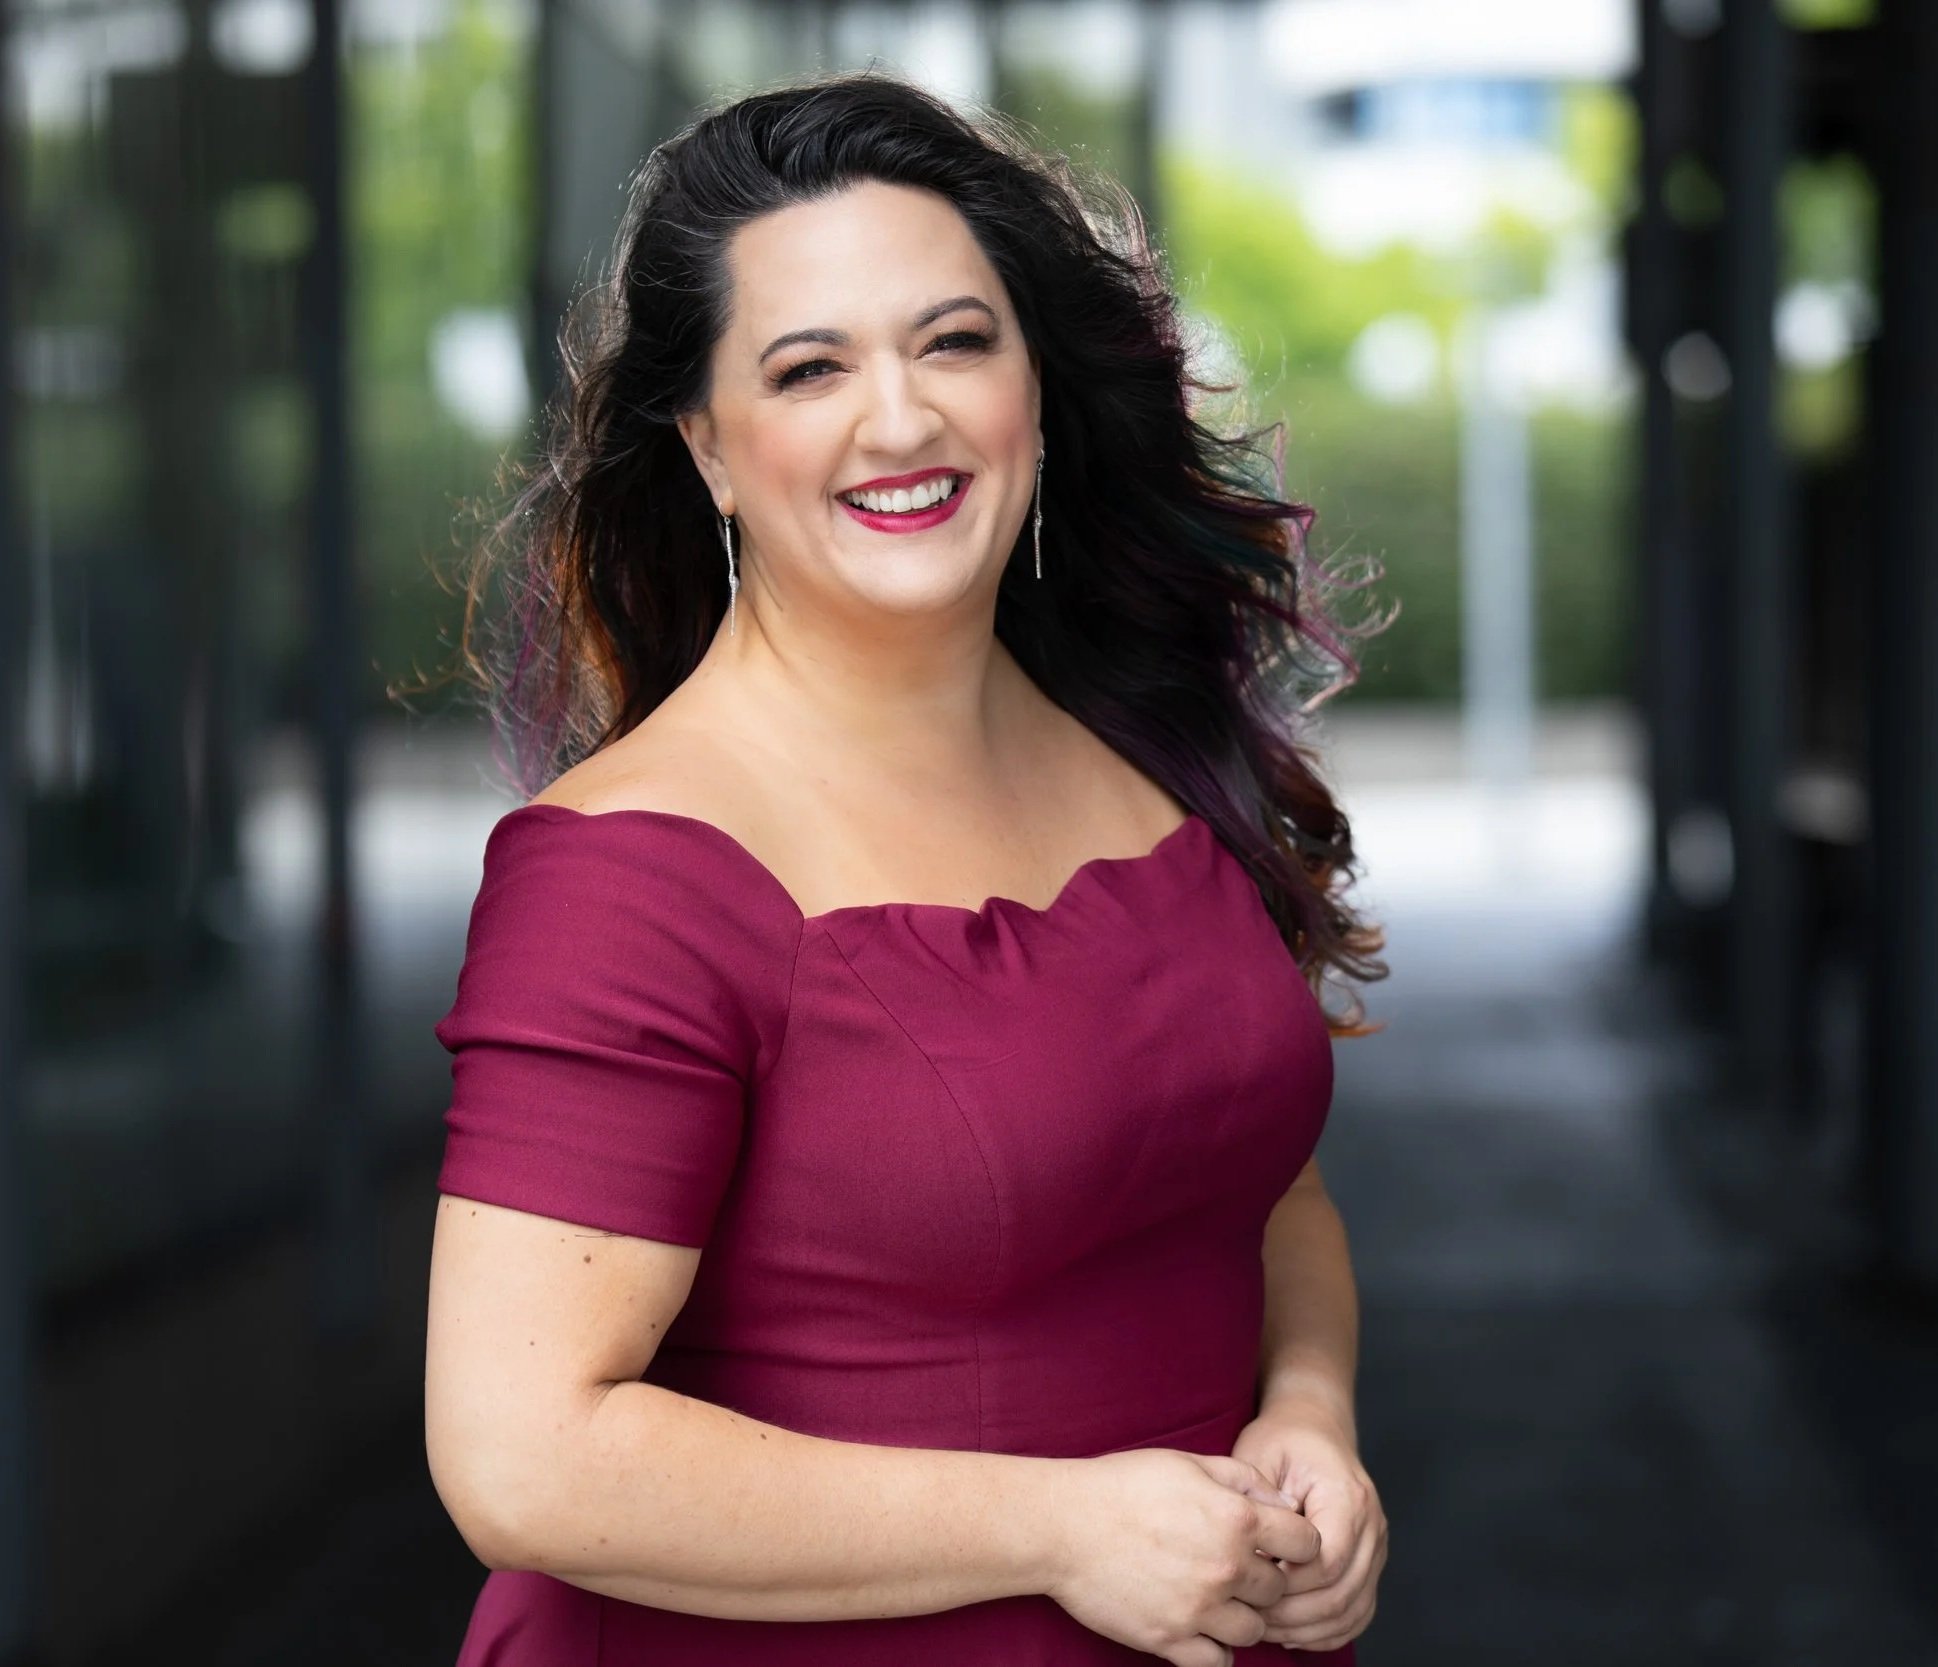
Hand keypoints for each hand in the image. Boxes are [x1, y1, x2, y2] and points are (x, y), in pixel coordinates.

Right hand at [1043, 1448, 1324, 1666]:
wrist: (1062, 1524)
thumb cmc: (1122, 1486)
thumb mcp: (1188, 1464)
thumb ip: (1244, 1480)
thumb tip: (1283, 1506)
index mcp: (1236, 1520)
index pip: (1308, 1545)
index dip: (1297, 1543)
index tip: (1278, 1543)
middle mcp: (1225, 1568)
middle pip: (1280, 1590)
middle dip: (1265, 1578)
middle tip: (1235, 1566)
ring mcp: (1198, 1609)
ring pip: (1254, 1631)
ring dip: (1242, 1615)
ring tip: (1215, 1596)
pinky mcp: (1169, 1639)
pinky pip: (1218, 1662)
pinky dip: (1215, 1648)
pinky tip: (1199, 1625)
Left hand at [1229, 1402, 1385, 1651]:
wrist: (1314, 1427)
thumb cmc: (1282, 1441)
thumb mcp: (1260, 1458)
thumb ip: (1257, 1506)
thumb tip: (1256, 1560)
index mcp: (1347, 1497)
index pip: (1326, 1562)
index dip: (1286, 1586)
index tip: (1247, 1588)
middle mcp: (1372, 1525)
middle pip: (1341, 1593)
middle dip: (1292, 1615)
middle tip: (1249, 1618)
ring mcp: (1377, 1548)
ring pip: (1352, 1611)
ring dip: (1307, 1629)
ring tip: (1264, 1628)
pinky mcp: (1371, 1564)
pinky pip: (1358, 1613)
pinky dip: (1326, 1631)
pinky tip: (1291, 1631)